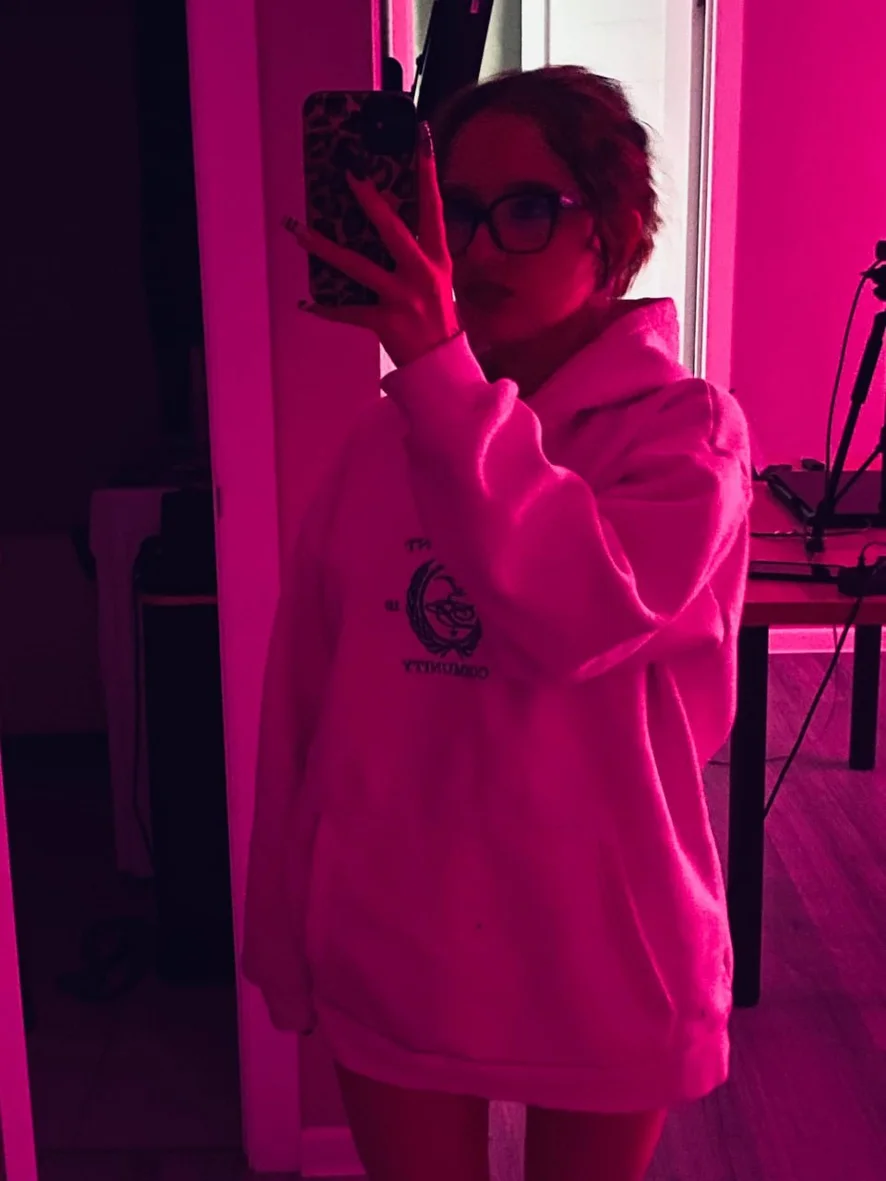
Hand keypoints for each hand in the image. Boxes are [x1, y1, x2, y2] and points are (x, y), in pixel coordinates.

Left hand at [289, 123, 460, 367]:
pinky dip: (326, 309)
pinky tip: (306, 303)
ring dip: (324, 248)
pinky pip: (349, 311)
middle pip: (392, 230)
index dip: (427, 171)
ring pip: (357, 266)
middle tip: (348, 176)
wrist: (443, 368)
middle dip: (369, 201)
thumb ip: (417, 255)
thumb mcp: (437, 283)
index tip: (420, 137)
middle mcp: (422, 274)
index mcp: (438, 259)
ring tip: (299, 232)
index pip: (433, 207)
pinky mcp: (386, 322)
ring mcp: (404, 298)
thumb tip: (383, 226)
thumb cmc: (438, 322)